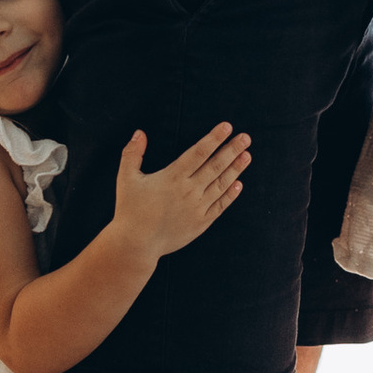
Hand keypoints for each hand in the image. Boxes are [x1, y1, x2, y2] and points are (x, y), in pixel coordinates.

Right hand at [112, 120, 250, 260]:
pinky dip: (230, 195)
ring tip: (247, 156)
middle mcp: (188, 191)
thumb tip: (139, 132)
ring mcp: (197, 208)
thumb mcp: (126, 178)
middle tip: (246, 138)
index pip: (199, 152)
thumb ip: (132, 153)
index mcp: (173, 177)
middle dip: (232, 150)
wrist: (136, 245)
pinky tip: (238, 184)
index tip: (227, 127)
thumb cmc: (130, 210)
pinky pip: (220, 206)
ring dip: (235, 169)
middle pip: (215, 166)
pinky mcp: (200, 223)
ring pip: (221, 185)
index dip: (214, 138)